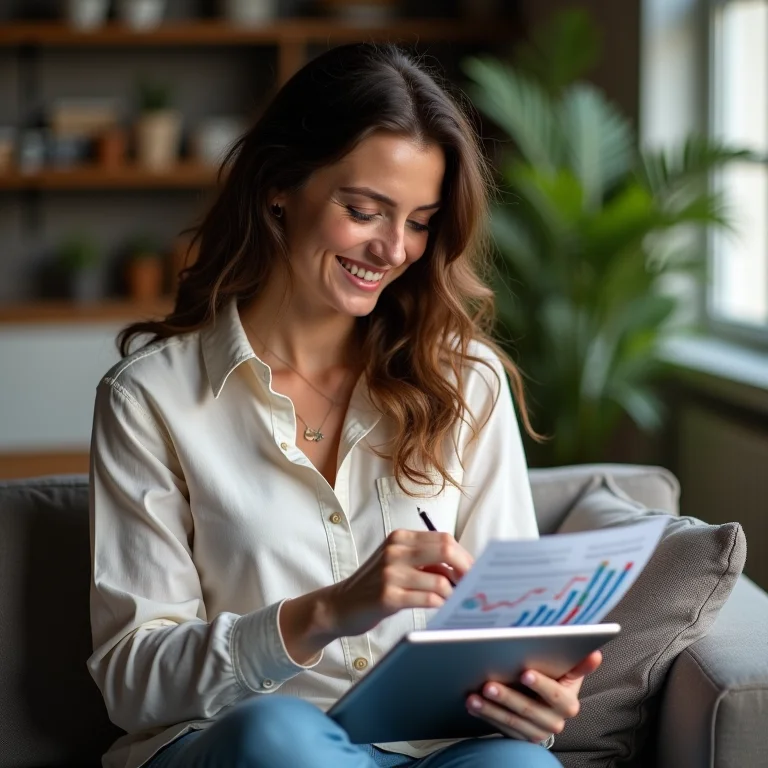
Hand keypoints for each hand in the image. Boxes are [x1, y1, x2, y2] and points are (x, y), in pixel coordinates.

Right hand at [327, 529, 473, 636]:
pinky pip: (427, 598)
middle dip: (466, 570)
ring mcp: (390, 573)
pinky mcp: (388, 596)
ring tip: (458, 602)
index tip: (476, 572)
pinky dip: (441, 604)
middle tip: (474, 586)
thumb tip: (464, 569)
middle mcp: (395, 550)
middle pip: (446, 550)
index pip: (444, 539)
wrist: (339, 605)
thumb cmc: (374, 585)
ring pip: (440, 578)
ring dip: (455, 593)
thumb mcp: (397, 563)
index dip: (465, 556)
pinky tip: (443, 608)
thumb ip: (425, 561)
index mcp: (400, 538)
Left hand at [466, 650, 602, 742]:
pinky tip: (473, 705)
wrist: (548, 706)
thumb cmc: (556, 679)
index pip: (555, 695)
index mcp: (568, 703)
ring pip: (512, 721)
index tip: (524, 673)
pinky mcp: (521, 737)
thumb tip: (595, 653)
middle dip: (507, 697)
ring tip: (473, 697)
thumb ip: (578, 663)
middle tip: (488, 685)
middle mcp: (554, 721)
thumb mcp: (568, 671)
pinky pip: (501, 728)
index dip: (541, 685)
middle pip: (529, 710)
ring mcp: (537, 731)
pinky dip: (486, 716)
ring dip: (491, 709)